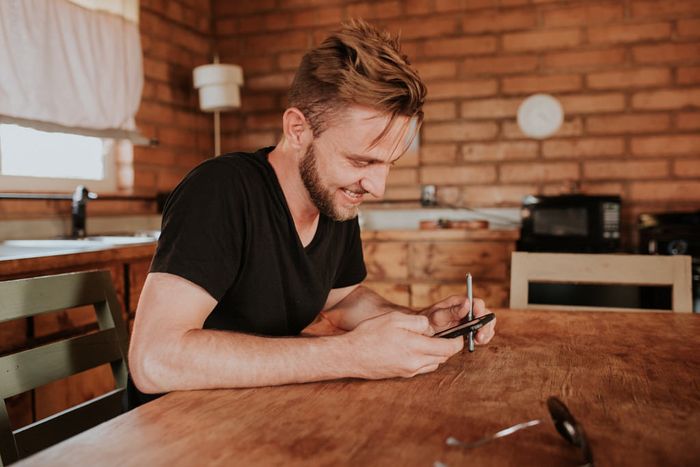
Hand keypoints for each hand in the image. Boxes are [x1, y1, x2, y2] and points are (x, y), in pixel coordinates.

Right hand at [342, 311, 463, 378]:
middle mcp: (415, 363)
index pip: (449, 349)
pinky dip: (425, 359)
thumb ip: (417, 322)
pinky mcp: (401, 374)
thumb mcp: (395, 319)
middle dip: (448, 346)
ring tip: (429, 340)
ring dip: (436, 353)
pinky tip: (415, 348)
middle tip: (446, 334)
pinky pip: (421, 368)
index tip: (460, 333)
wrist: (350, 355)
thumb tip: (430, 327)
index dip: (458, 341)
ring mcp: (408, 371)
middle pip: (443, 357)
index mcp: (416, 348)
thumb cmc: (370, 334)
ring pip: (433, 364)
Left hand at [419, 295, 495, 344]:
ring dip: (485, 333)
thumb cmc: (427, 321)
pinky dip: (483, 338)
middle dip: (485, 326)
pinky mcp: (470, 331)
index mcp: (460, 303)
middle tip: (478, 336)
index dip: (480, 311)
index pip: (477, 303)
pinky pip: (482, 334)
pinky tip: (476, 342)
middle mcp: (467, 310)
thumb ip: (452, 311)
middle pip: (486, 314)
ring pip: (486, 325)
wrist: (422, 332)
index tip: (478, 320)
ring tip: (477, 340)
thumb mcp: (437, 316)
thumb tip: (467, 304)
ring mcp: (470, 321)